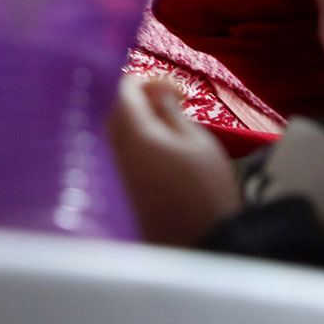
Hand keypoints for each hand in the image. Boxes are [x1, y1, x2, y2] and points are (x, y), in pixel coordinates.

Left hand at [108, 75, 241, 245]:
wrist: (202, 243)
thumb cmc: (206, 187)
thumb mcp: (197, 141)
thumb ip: (171, 112)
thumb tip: (156, 91)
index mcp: (135, 134)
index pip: (125, 93)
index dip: (144, 80)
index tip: (172, 85)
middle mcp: (119, 151)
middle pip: (117, 113)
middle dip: (138, 99)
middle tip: (171, 100)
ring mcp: (121, 173)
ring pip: (119, 134)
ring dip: (139, 121)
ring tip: (171, 123)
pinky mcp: (128, 191)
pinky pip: (125, 154)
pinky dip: (139, 141)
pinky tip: (164, 147)